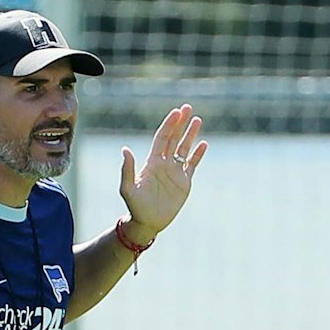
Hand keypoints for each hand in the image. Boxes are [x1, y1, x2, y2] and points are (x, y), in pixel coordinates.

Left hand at [119, 104, 207, 240]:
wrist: (148, 222)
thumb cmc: (135, 206)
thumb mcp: (128, 188)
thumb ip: (127, 169)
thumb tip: (125, 149)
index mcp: (152, 161)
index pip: (162, 138)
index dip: (169, 125)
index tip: (176, 112)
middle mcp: (164, 163)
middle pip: (174, 138)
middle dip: (181, 123)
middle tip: (188, 108)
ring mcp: (175, 172)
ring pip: (185, 148)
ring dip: (191, 135)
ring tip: (198, 120)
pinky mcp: (184, 182)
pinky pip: (192, 165)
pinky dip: (198, 154)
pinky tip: (204, 144)